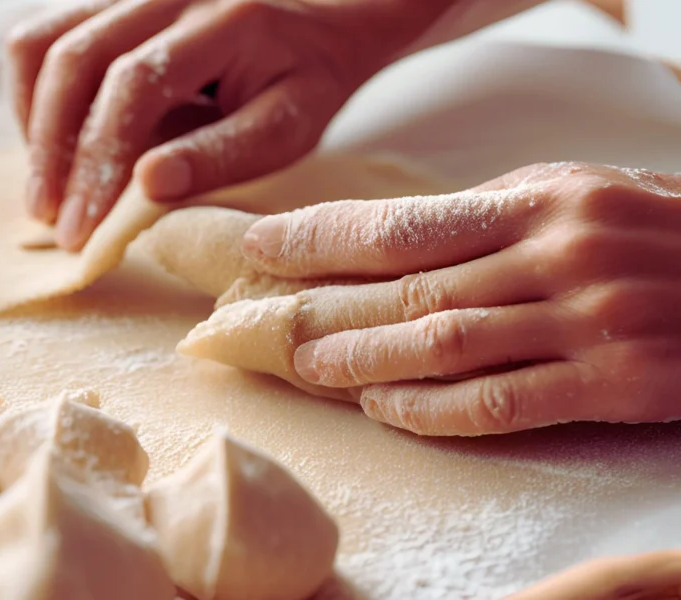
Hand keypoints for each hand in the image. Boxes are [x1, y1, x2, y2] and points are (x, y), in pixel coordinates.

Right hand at [5, 0, 456, 249]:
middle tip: (51, 220)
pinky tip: (49, 147)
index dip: (99, 160)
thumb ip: (222, 154)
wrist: (318, 17)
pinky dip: (32, 96)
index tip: (84, 228)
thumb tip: (148, 187)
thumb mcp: (286, 127)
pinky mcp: (108, 0)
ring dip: (33, 124)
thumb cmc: (305, 80)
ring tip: (43, 190)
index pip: (135, 83)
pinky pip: (42, 37)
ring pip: (42, 44)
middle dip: (52, 151)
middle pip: (75, 60)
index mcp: (221, 19)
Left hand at [240, 162, 680, 435]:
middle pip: (410, 288)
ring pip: (445, 345)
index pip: (404, 223)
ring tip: (307, 368)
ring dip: (364, 360)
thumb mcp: (581, 195)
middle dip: (324, 307)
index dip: (321, 238)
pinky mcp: (617, 382)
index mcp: (543, 200)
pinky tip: (387, 410)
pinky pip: (502, 403)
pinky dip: (434, 411)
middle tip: (259, 321)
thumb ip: (495, 215)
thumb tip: (397, 240)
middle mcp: (559, 255)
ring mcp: (588, 320)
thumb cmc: (663, 232)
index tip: (260, 247)